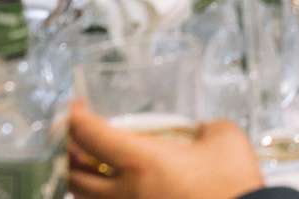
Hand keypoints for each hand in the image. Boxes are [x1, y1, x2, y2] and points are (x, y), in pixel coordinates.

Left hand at [64, 107, 264, 198]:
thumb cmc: (232, 182)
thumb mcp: (224, 137)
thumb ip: (205, 127)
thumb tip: (200, 132)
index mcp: (141, 162)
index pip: (91, 136)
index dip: (75, 118)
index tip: (73, 108)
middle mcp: (125, 192)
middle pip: (74, 173)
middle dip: (66, 153)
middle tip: (72, 137)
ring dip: (78, 179)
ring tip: (86, 165)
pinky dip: (99, 198)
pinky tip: (110, 188)